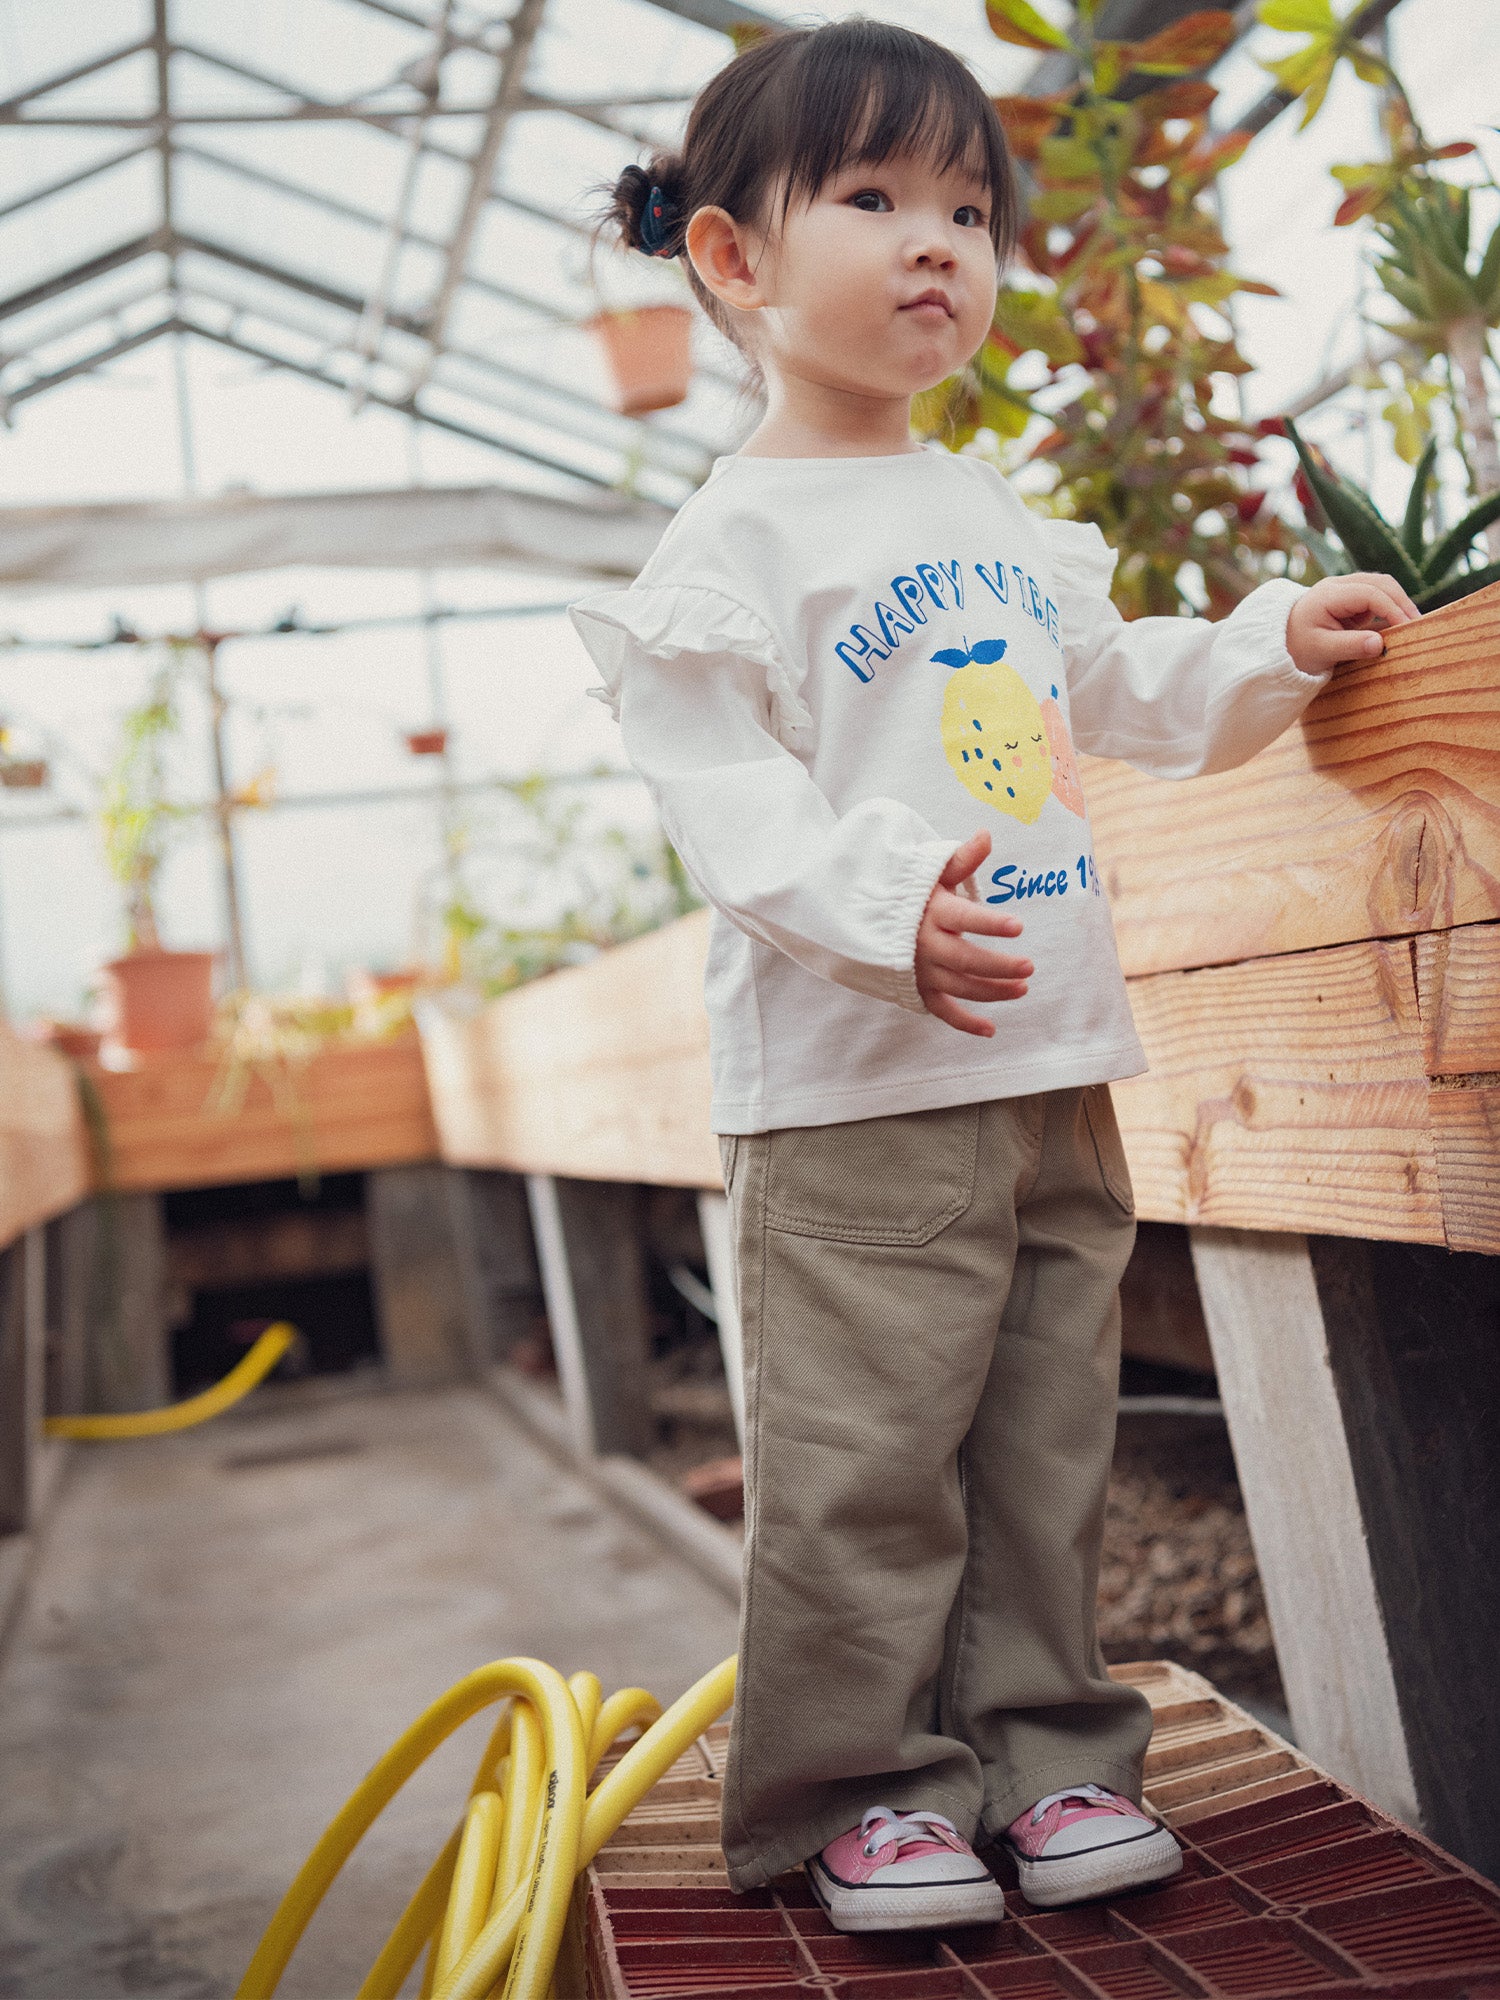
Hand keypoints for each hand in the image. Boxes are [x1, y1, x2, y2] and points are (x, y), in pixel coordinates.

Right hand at [915, 831, 1032, 1038]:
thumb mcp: (929, 871)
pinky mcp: (917, 988)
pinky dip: (964, 1023)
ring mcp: (921, 970)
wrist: (858, 917)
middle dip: (1000, 966)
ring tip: (1023, 988)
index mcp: (932, 912)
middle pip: (966, 960)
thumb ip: (961, 859)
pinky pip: (941, 1010)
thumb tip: (986, 835)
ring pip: (960, 987)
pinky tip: (990, 1030)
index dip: (991, 923)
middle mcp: (925, 944)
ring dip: (992, 992)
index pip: (965, 918)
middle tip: (1029, 966)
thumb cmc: (906, 891)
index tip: (1018, 926)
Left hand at [1286, 572, 1420, 675]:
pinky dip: (1390, 608)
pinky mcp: (1351, 599)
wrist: (1280, 642)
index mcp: (1329, 594)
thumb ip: (1349, 646)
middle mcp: (1338, 585)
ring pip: (1381, 586)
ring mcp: (1346, 589)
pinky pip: (1377, 597)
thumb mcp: (1320, 651)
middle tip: (1419, 625)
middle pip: (1380, 583)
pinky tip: (1398, 626)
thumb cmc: (1297, 647)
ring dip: (1398, 603)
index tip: (1407, 627)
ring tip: (1412, 626)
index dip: (1392, 609)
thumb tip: (1380, 645)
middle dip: (1401, 602)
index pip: (1369, 593)